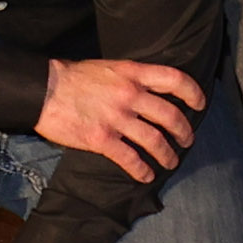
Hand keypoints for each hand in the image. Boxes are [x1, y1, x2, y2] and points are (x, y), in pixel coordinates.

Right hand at [37, 56, 202, 175]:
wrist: (43, 90)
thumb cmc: (73, 76)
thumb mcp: (108, 67)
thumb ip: (130, 78)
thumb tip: (147, 90)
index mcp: (132, 74)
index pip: (174, 79)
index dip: (192, 92)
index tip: (200, 104)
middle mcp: (130, 95)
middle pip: (169, 115)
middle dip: (183, 131)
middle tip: (187, 140)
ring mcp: (116, 118)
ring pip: (154, 140)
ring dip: (166, 154)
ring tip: (170, 162)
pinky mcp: (101, 139)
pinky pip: (130, 158)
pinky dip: (141, 169)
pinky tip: (145, 175)